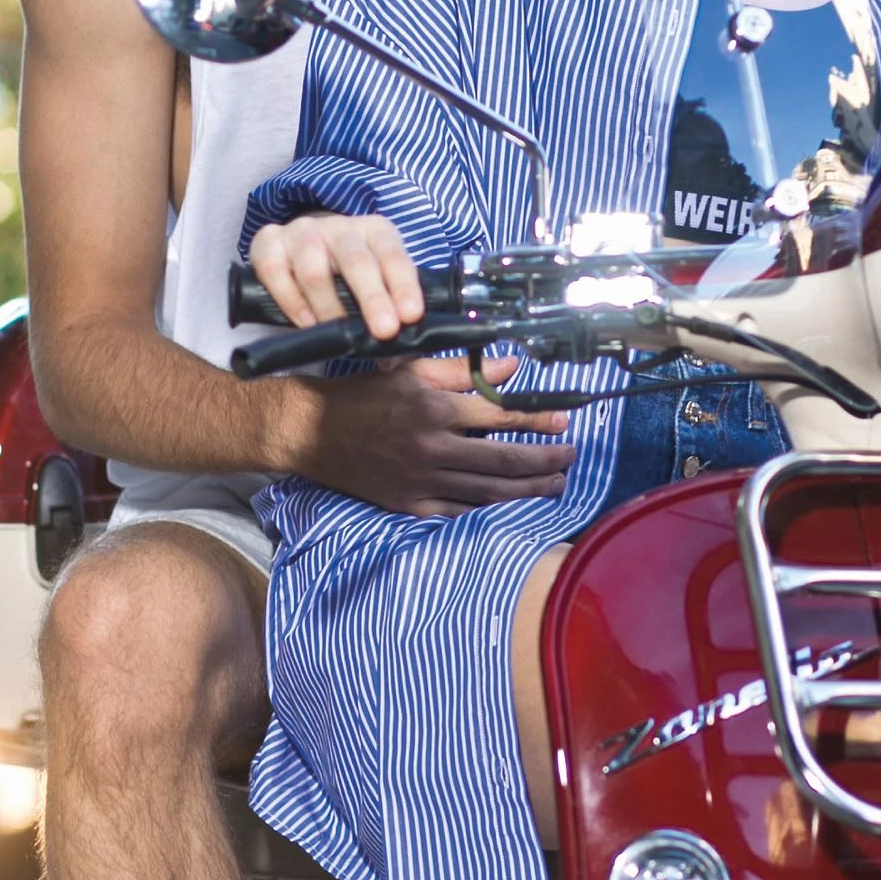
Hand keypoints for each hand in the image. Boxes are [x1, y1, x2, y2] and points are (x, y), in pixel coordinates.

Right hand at [250, 211, 423, 341]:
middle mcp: (338, 227)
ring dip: (329, 306)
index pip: (392, 253)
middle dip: (373, 298)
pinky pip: (275, 271)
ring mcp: (301, 232)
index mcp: (373, 230)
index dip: (403, 285)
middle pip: (356, 260)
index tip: (411, 315)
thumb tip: (391, 359)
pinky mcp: (268, 242)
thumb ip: (386, 317)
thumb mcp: (373, 286)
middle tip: (384, 331)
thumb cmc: (345, 275)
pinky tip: (306, 323)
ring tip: (339, 335)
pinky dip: (291, 302)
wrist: (299, 247)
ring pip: (313, 269)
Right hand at [295, 354, 574, 517]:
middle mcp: (431, 448)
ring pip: (487, 491)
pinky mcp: (409, 504)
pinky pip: (458, 512)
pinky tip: (510, 506)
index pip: (500, 415)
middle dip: (543, 460)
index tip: (564, 419)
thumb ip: (463, 371)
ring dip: (526, 490)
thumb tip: (511, 367)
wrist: (310, 432)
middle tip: (569, 458)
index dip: (537, 418)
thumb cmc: (361, 395)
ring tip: (554, 487)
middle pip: (503, 460)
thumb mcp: (410, 370)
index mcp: (434, 410)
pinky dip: (488, 511)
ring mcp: (421, 481)